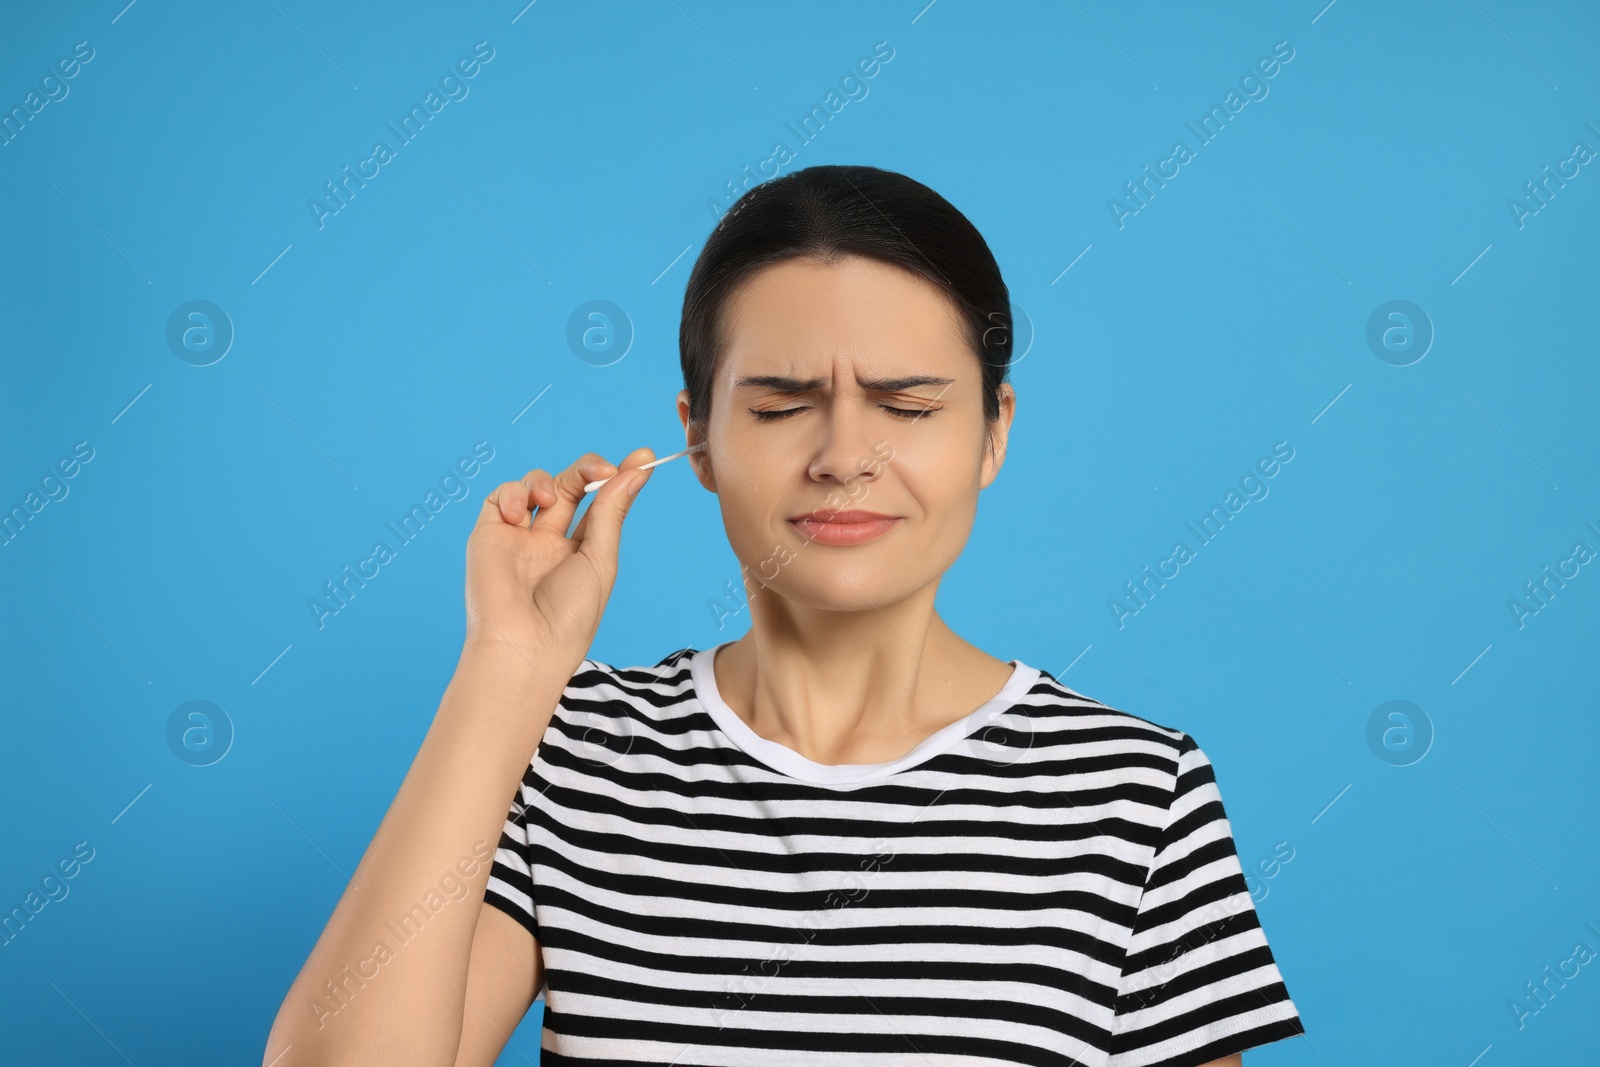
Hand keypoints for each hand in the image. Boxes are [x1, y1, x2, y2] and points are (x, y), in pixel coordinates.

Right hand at [462, 447, 655, 671]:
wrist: (525, 645)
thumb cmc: (569, 615)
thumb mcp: (600, 559)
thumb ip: (611, 511)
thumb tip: (637, 471)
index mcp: (580, 551)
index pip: (601, 503)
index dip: (619, 477)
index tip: (643, 459)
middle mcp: (549, 541)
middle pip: (570, 486)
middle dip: (588, 470)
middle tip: (604, 470)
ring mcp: (519, 537)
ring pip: (535, 485)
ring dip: (547, 480)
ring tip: (549, 498)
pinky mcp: (489, 534)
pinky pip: (500, 497)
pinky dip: (513, 493)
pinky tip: (521, 513)